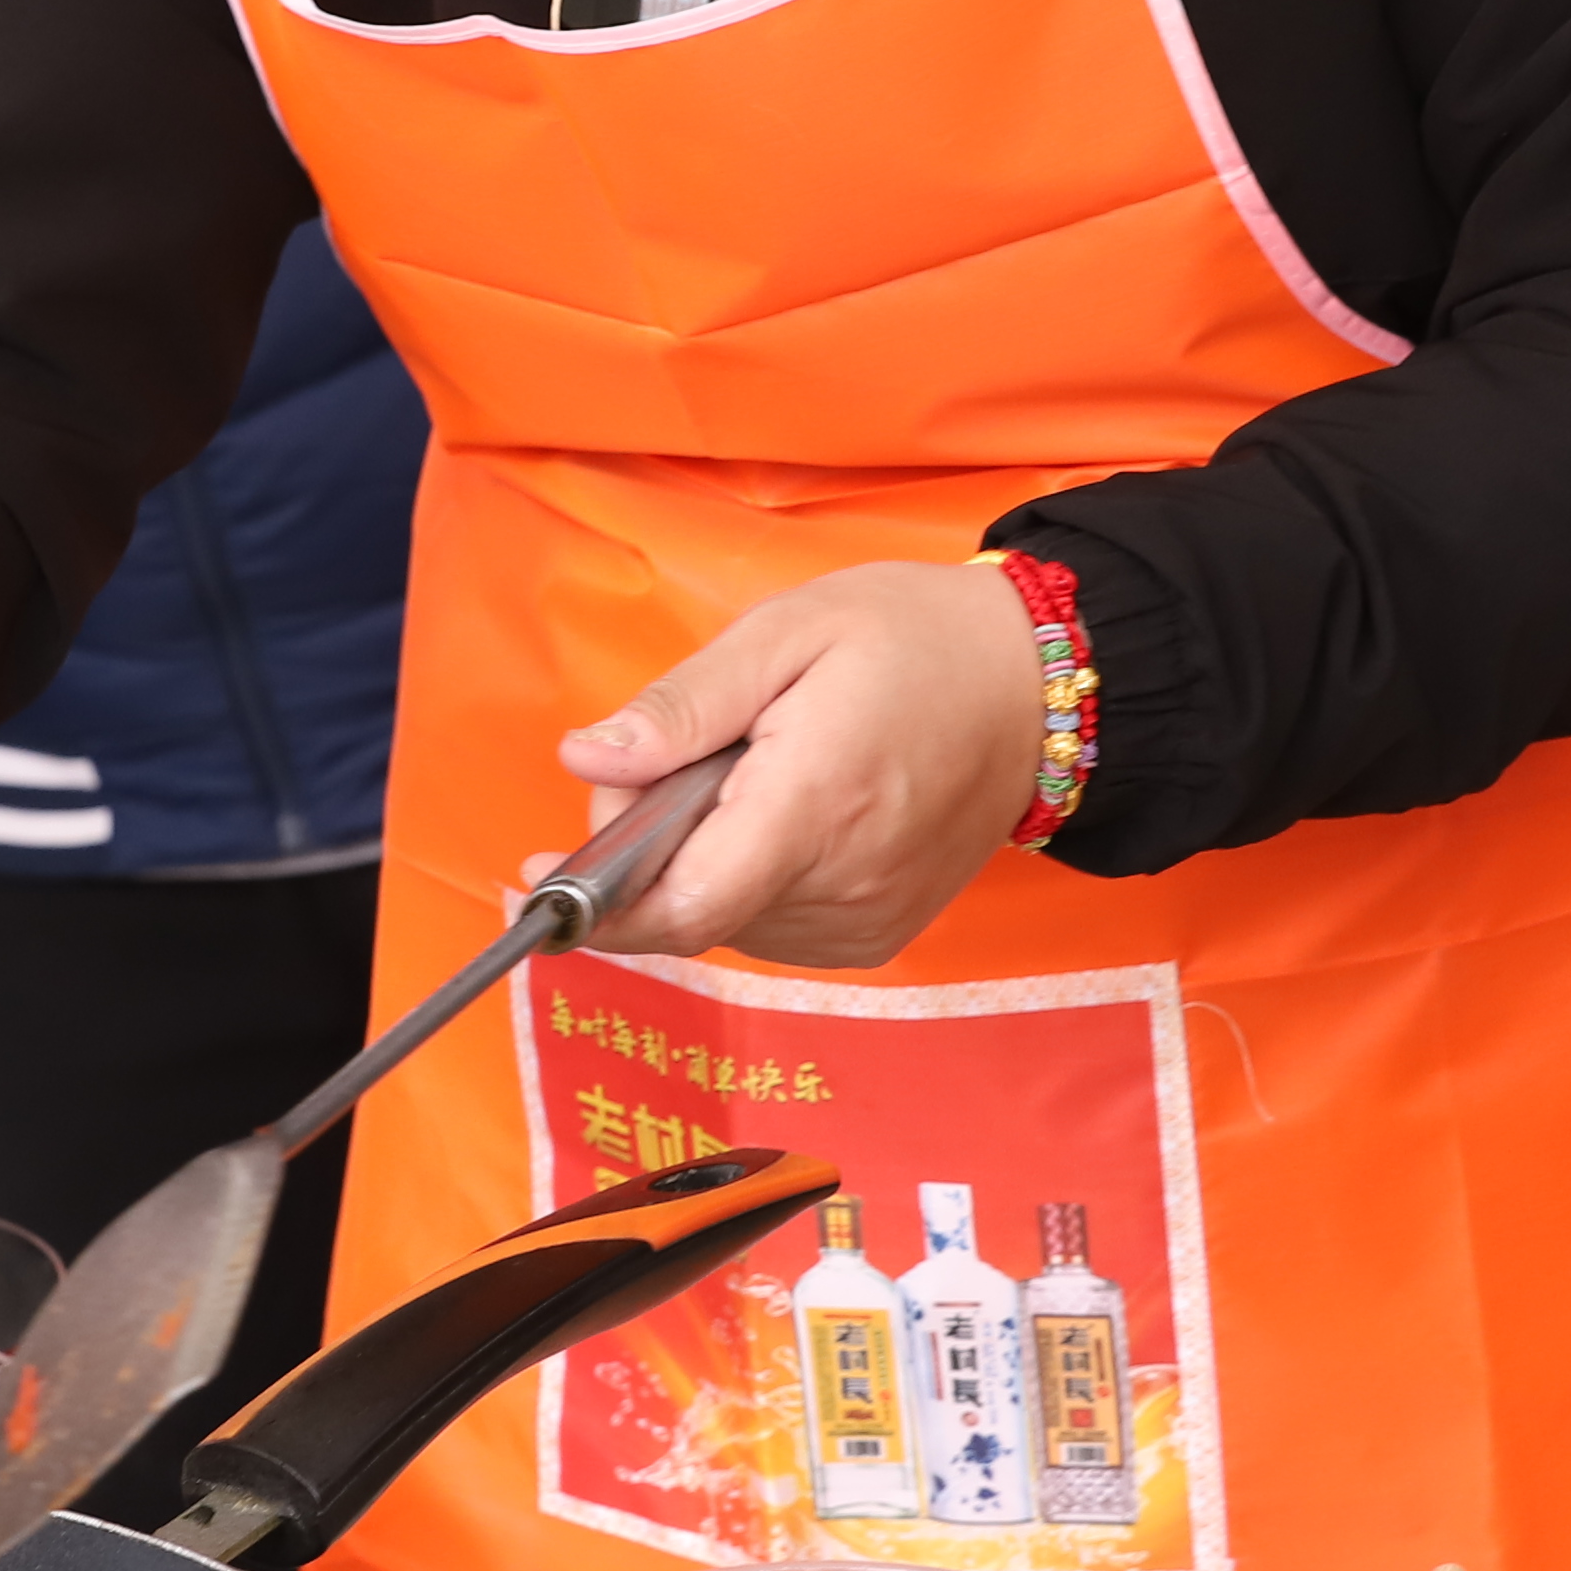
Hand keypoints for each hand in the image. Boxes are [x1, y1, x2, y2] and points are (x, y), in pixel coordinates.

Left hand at [547, 558, 1045, 971]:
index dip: (600, 904)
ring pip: (722, 917)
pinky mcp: (875, 937)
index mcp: (815, 803)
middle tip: (680, 752)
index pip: (684, 904)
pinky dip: (744, 874)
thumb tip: (586, 759)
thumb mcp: (785, 633)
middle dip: (648, 841)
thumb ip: (682, 708)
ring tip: (752, 770)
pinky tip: (780, 810)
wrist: (1032, 687)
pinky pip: (767, 923)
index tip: (538, 876)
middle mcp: (842, 884)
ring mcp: (864, 923)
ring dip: (699, 855)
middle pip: (689, 905)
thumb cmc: (911, 641)